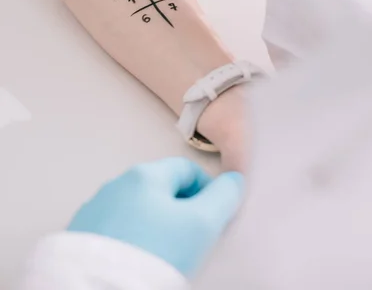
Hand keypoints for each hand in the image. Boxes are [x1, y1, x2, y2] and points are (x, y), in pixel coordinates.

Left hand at [68, 157, 243, 276]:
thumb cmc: (156, 252)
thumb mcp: (201, 225)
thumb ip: (223, 197)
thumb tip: (234, 180)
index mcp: (144, 174)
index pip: (186, 169)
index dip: (207, 190)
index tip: (215, 219)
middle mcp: (116, 185)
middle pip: (160, 189)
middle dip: (181, 210)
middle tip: (193, 240)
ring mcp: (94, 211)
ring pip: (138, 211)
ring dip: (156, 226)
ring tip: (165, 255)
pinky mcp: (80, 237)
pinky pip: (116, 231)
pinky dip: (133, 240)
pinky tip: (138, 261)